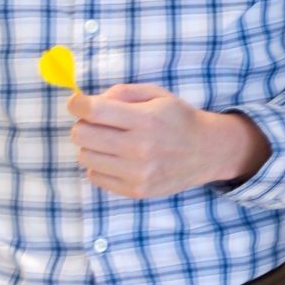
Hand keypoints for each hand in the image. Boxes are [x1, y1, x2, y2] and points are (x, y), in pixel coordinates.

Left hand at [67, 84, 271, 198]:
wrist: (208, 152)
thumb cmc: (179, 119)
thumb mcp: (157, 94)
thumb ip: (122, 93)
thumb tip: (87, 102)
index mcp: (145, 119)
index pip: (92, 110)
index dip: (77, 103)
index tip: (78, 103)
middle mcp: (140, 147)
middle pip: (81, 134)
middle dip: (83, 124)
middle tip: (97, 123)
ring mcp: (137, 173)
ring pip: (84, 156)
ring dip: (91, 146)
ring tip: (109, 142)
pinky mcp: (135, 190)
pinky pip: (94, 176)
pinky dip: (99, 165)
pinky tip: (116, 158)